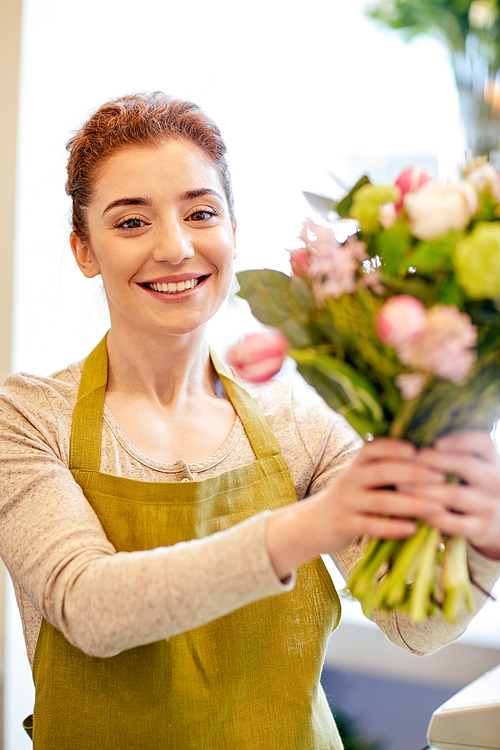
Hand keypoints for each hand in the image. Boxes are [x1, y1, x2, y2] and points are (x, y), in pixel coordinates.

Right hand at [266, 437, 445, 579]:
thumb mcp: (362, 478)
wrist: (313, 523)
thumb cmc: (351, 498)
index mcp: (357, 464)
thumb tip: (430, 459)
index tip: (417, 450)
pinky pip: (372, 526)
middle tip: (442, 477)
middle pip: (382, 472)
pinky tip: (414, 529)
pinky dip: (393, 527)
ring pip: (381, 501)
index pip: (374, 448)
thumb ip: (386, 469)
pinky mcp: (345, 525)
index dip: (394, 447)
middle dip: (414, 473)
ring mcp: (347, 502)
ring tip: (437, 506)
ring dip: (412, 503)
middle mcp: (350, 479)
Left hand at [415, 431, 499, 559]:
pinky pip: (454, 522)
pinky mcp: (481, 528)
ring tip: (401, 485)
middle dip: (434, 460)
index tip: (436, 442)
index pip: (483, 443)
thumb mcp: (475, 467)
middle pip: (466, 465)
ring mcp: (489, 506)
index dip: (460, 440)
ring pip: (455, 495)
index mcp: (493, 460)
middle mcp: (495, 481)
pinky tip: (416, 509)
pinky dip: (432, 516)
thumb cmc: (475, 486)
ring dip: (424, 489)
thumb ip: (454, 454)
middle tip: (410, 461)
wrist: (498, 522)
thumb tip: (415, 439)